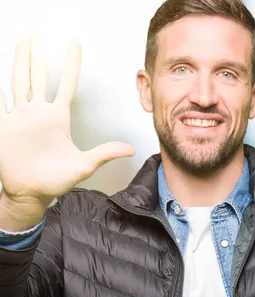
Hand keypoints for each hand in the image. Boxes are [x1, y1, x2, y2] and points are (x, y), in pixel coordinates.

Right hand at [0, 35, 133, 208]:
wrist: (31, 193)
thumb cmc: (56, 181)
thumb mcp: (84, 165)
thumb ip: (105, 154)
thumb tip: (130, 150)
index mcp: (58, 118)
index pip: (67, 84)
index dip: (71, 64)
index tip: (74, 44)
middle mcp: (39, 113)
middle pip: (39, 76)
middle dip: (38, 55)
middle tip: (38, 33)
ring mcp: (20, 118)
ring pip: (19, 82)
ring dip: (19, 62)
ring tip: (21, 42)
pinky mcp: (4, 127)